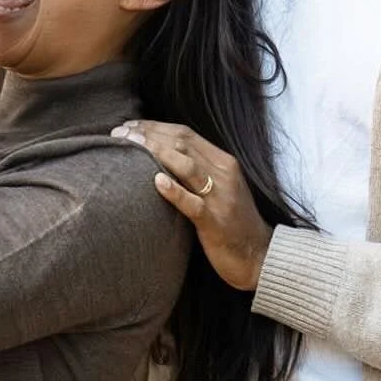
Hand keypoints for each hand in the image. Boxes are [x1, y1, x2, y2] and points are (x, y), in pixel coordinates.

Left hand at [111, 120, 272, 291]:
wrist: (260, 256)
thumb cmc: (233, 223)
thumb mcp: (220, 188)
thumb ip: (198, 170)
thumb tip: (162, 155)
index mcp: (224, 162)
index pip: (186, 134)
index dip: (155, 126)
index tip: (130, 125)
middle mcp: (224, 174)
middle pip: (183, 144)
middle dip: (149, 135)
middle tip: (120, 132)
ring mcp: (221, 197)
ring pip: (187, 166)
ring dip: (156, 152)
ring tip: (131, 145)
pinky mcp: (216, 222)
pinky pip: (193, 203)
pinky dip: (174, 190)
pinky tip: (155, 181)